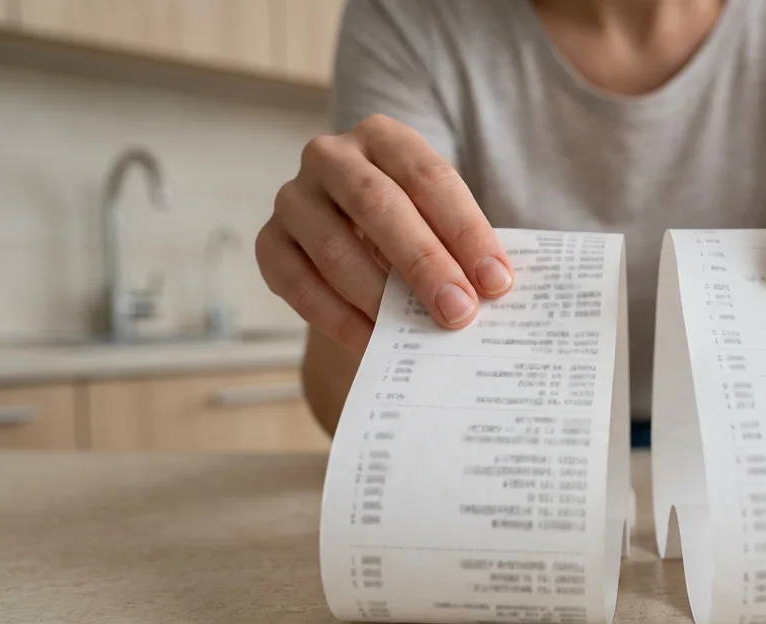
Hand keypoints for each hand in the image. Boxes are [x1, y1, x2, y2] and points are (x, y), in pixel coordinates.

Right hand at [256, 114, 513, 351]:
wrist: (354, 241)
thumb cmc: (413, 227)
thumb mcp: (438, 220)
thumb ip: (460, 246)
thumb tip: (492, 291)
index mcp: (384, 137)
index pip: (429, 177)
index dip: (466, 231)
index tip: (497, 281)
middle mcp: (331, 156)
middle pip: (378, 205)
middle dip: (424, 263)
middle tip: (459, 311)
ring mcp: (293, 198)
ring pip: (334, 248)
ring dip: (380, 297)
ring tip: (417, 334)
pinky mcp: (269, 242)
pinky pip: (298, 283)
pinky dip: (338, 319)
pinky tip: (373, 344)